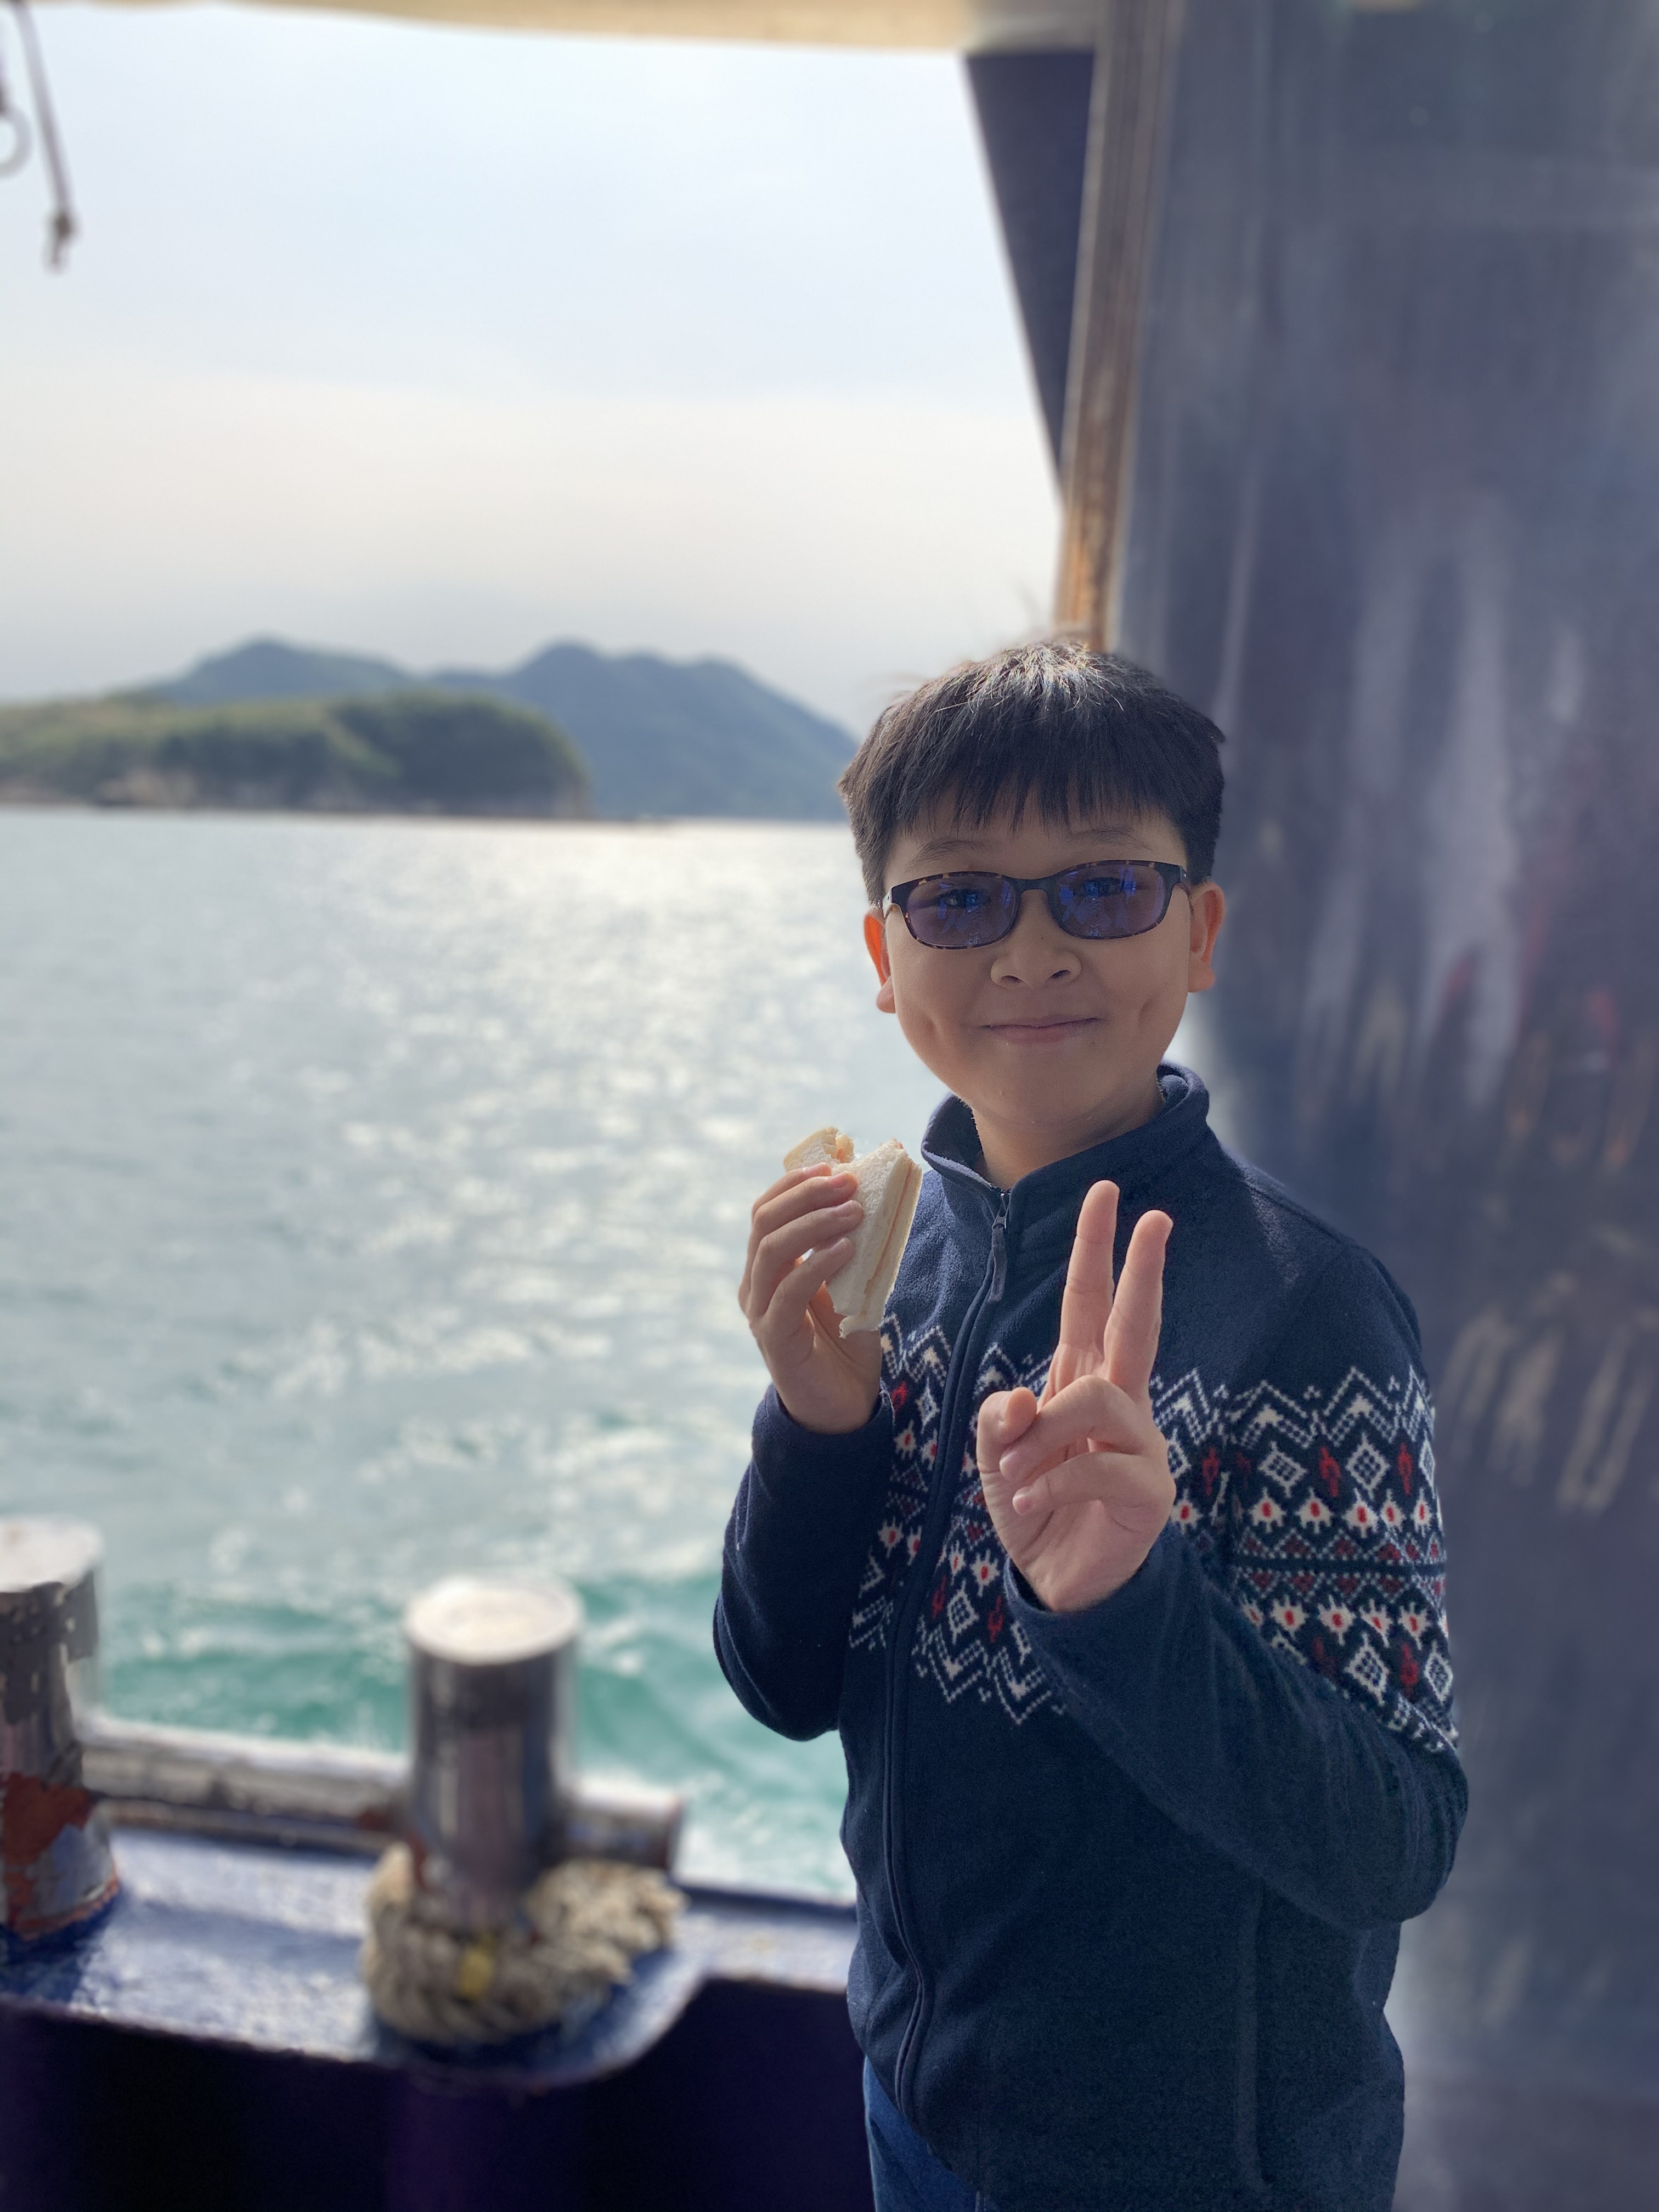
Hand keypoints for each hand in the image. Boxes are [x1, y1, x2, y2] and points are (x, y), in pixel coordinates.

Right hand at [740, 1166, 884, 1434]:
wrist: (844, 1407)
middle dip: (806, 1195)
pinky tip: (847, 1249)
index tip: (836, 1164)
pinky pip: (787, 1293)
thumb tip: (875, 1192)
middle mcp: (755, 1285)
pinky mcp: (773, 1339)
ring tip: (855, 1212)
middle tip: (849, 1181)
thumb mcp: (854, 1284)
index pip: (767, 1210)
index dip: (796, 1183)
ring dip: (814, 1223)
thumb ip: (855, 1244)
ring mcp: (759, 1312)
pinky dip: (816, 1264)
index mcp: (768, 1268)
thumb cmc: (848, 1343)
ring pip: (771, 1250)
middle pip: (764, 1222)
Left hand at [977, 1181, 1174, 1613]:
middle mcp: (1120, 1403)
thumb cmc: (1033, 1506)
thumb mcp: (998, 1455)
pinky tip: (1028, 1505)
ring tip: (1014, 1478)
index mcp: (1081, 1381)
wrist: (1058, 1583)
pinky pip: (1098, 1466)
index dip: (1095, 1251)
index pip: (1090, 1304)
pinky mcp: (1149, 1490)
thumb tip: (1027, 1398)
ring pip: (1095, 1400)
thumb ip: (1002, 1418)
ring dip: (1042, 1439)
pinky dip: (1051, 1484)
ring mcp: (1142, 1444)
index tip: (1105, 1193)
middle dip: (1142, 1268)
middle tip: (1157, 1216)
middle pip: (1135, 1323)